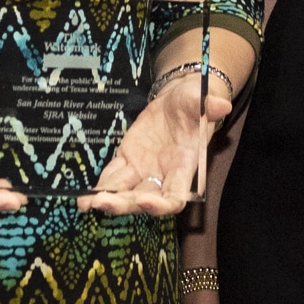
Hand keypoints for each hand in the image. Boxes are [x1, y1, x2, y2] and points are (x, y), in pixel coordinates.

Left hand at [81, 72, 231, 216]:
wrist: (179, 100)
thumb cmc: (194, 103)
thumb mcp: (201, 99)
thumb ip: (208, 105)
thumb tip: (221, 105)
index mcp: (184, 167)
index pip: (175, 196)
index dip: (161, 204)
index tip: (145, 202)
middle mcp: (163, 176)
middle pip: (143, 199)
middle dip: (124, 204)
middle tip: (104, 203)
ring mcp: (143, 171)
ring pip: (124, 192)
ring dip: (107, 200)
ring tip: (87, 203)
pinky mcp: (127, 160)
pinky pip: (112, 178)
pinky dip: (99, 187)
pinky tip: (82, 197)